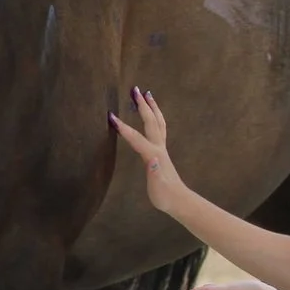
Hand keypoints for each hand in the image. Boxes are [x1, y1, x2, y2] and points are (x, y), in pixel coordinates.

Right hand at [110, 89, 190, 212]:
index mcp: (153, 154)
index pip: (135, 137)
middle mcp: (158, 147)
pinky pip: (158, 128)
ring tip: (147, 93)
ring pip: (158, 122)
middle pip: (150, 121)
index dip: (122, 127)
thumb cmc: (164, 196)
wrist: (179, 201)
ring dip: (152, 107)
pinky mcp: (161, 151)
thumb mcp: (157, 187)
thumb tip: (152, 158)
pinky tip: (152, 115)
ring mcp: (161, 148)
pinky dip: (155, 117)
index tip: (110, 115)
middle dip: (142, 105)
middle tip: (135, 89)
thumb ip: (154, 172)